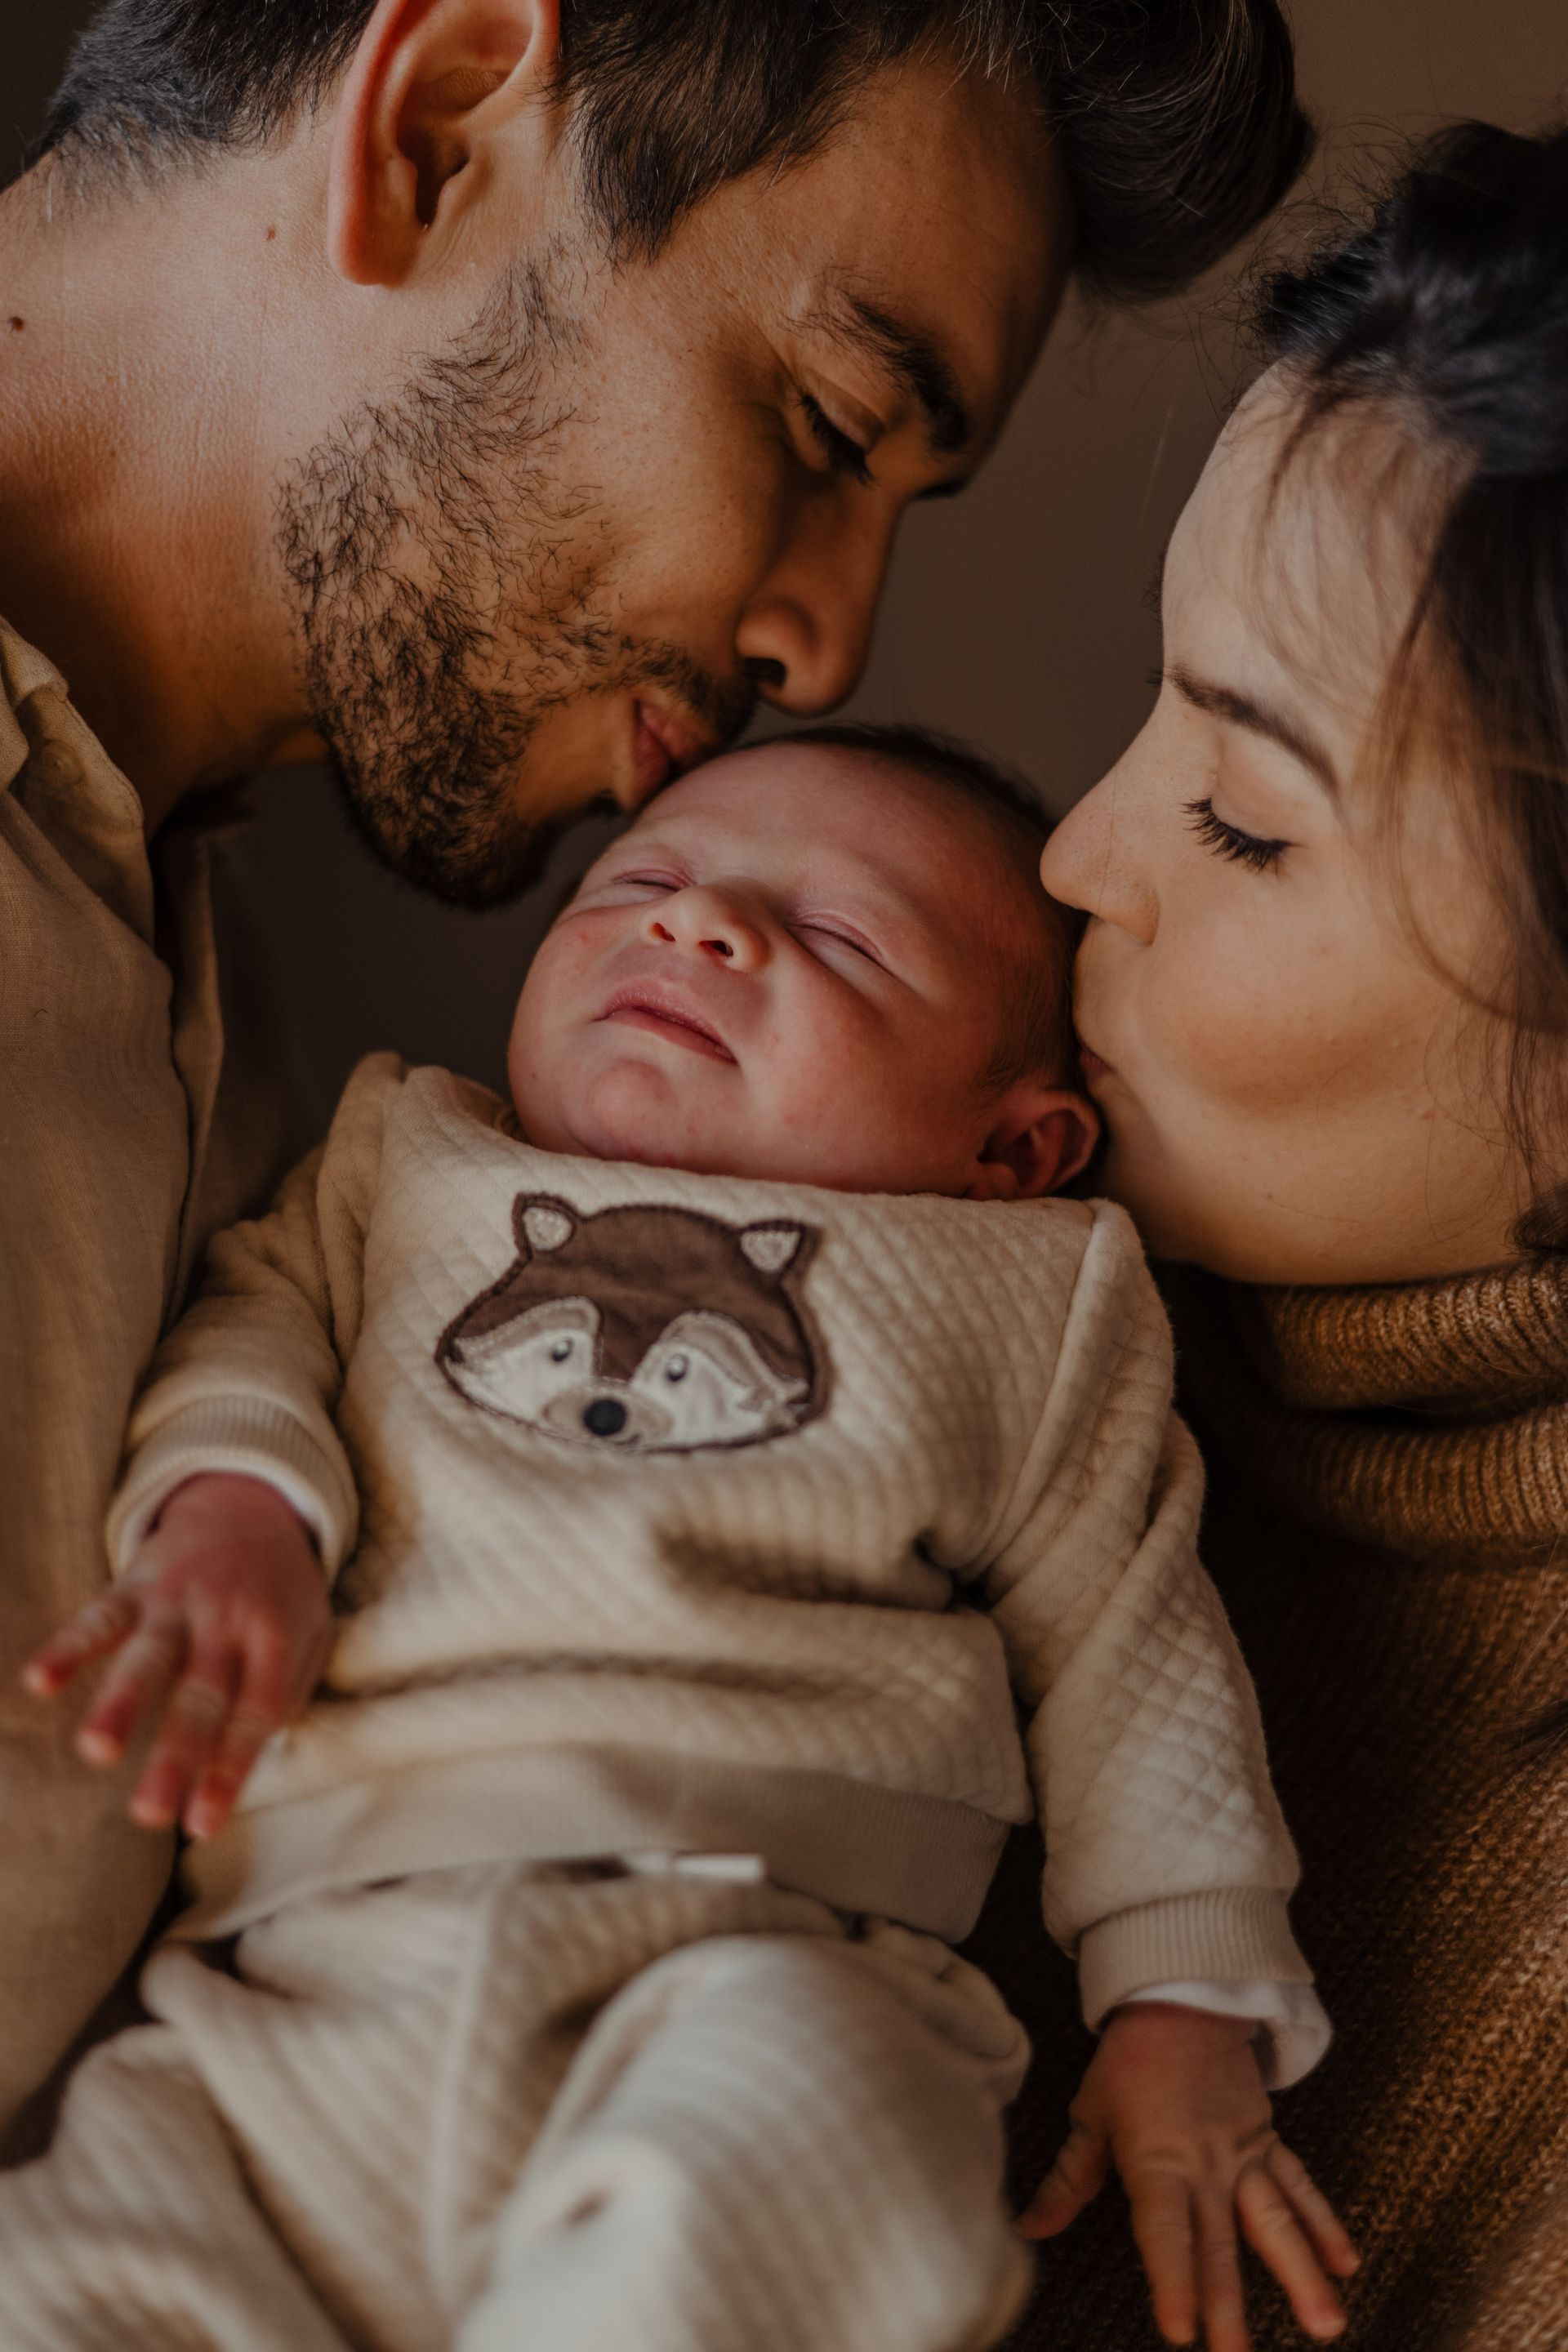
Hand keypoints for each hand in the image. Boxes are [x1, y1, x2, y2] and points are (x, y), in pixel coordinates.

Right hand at [23, 1472, 332, 1840]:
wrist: (252, 1503)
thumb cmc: (281, 1592)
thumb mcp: (312, 1632)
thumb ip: (287, 1692)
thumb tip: (250, 1758)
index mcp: (274, 1638)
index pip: (253, 1714)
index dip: (226, 1770)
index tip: (200, 1824)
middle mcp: (227, 1620)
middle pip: (200, 1697)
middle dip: (173, 1756)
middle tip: (148, 1813)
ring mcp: (178, 1601)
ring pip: (147, 1657)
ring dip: (121, 1704)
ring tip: (96, 1750)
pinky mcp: (137, 1583)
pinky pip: (101, 1615)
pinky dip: (70, 1645)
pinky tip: (40, 1679)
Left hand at [1021, 2002, 1357, 2351]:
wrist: (1182, 2001)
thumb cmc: (1128, 2062)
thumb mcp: (1090, 2116)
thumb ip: (1068, 2180)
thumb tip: (1029, 2228)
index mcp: (1156, 2161)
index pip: (1164, 2231)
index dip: (1171, 2280)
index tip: (1181, 2330)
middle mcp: (1206, 2166)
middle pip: (1220, 2243)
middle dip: (1228, 2304)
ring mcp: (1243, 2156)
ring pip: (1276, 2221)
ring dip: (1300, 2274)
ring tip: (1325, 2324)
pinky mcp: (1268, 2142)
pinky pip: (1300, 2186)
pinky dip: (1324, 2224)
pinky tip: (1344, 2265)